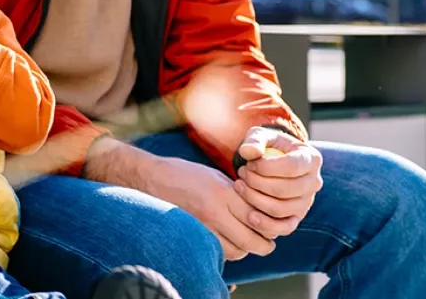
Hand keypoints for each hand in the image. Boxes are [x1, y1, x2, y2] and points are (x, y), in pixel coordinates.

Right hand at [138, 153, 275, 260]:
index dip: (270, 225)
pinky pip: (217, 252)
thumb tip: (261, 210)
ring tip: (245, 240)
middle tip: (266, 242)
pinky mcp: (192, 235)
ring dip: (244, 249)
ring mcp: (201, 226)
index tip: (273, 225)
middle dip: (263, 244)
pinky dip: (228, 251)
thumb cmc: (186, 173)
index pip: (257, 217)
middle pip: (250, 241)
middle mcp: (214, 212)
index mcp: (223, 193)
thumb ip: (238, 195)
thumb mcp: (216, 176)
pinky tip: (228, 241)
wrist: (152, 178)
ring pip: (235, 251)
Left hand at [233, 127, 323, 238]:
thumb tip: (248, 152)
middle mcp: (314, 182)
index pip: (292, 167)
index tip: (249, 164)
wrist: (271, 163)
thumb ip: (255, 141)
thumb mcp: (261, 136)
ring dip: (255, 199)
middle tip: (241, 174)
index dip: (267, 167)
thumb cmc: (267, 147)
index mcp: (311, 159)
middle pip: (286, 190)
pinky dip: (266, 225)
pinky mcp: (297, 218)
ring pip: (281, 209)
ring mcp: (307, 202)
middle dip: (257, 183)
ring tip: (240, 186)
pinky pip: (284, 228)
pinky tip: (250, 216)